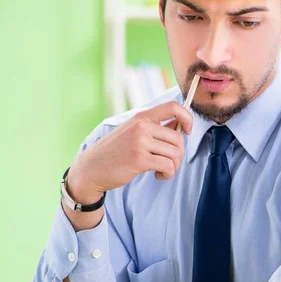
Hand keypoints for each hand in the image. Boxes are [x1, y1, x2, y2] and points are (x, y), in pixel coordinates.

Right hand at [67, 102, 193, 203]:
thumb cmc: (115, 152)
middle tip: (169, 162)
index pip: (173, 107)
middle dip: (179, 154)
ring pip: (175, 153)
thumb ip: (154, 128)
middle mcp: (141, 127)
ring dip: (173, 166)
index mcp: (141, 117)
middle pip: (178, 138)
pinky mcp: (139, 160)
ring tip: (161, 170)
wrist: (91, 168)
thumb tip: (179, 124)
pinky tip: (158, 175)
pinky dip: (167, 174)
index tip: (187, 131)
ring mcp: (140, 142)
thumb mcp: (132, 132)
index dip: (187, 118)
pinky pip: (168, 166)